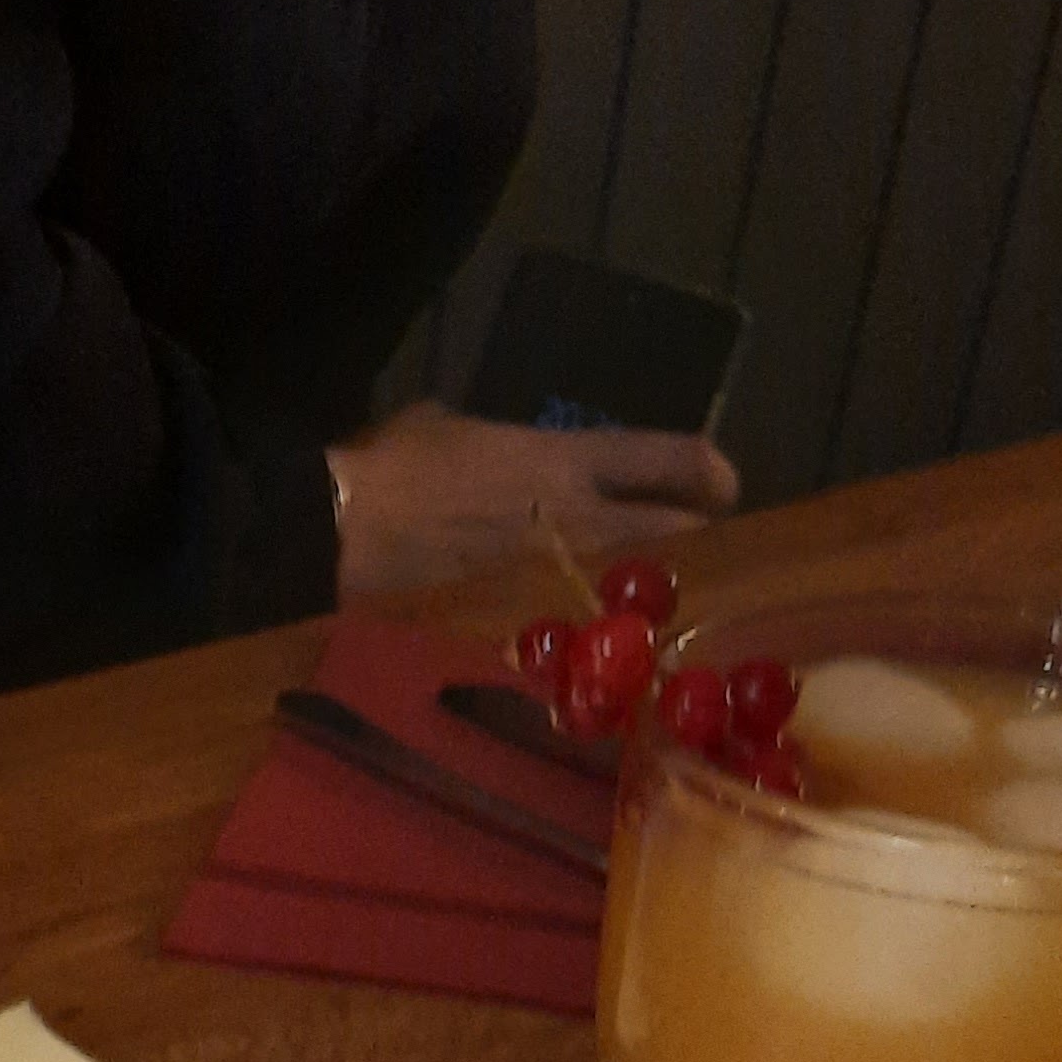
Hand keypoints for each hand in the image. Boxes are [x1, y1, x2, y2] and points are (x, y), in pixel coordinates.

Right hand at [328, 401, 738, 599]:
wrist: (340, 533)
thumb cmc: (389, 468)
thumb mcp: (450, 425)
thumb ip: (496, 437)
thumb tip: (493, 444)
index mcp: (567, 458)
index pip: (673, 459)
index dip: (710, 473)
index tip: (720, 486)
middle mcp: (581, 519)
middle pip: (681, 532)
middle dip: (699, 540)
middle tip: (696, 548)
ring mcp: (555, 581)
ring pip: (637, 590)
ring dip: (650, 594)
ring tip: (643, 597)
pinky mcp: (523, 627)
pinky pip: (578, 630)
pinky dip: (590, 634)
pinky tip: (583, 637)